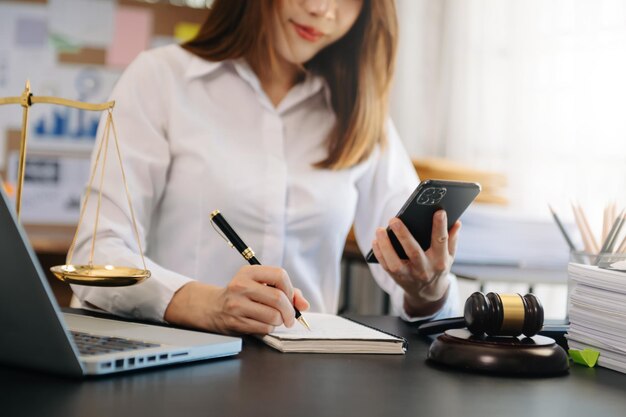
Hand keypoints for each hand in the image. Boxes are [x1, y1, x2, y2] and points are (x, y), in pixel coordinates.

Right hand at [164, 265, 309, 334]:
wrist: (213, 307)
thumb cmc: (244, 295)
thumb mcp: (260, 284)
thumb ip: (286, 291)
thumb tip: (304, 304)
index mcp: (249, 272)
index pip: (280, 275)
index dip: (290, 289)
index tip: (290, 298)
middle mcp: (241, 286)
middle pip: (279, 298)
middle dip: (290, 311)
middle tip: (290, 316)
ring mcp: (237, 304)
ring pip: (273, 316)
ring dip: (279, 321)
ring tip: (274, 319)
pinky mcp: (235, 322)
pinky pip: (264, 328)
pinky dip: (269, 328)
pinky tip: (263, 323)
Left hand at [371, 210, 460, 316]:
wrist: (428, 294)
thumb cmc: (437, 268)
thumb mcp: (449, 256)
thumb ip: (452, 239)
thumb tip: (457, 222)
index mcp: (440, 261)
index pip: (441, 241)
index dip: (440, 226)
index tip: (438, 211)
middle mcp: (425, 269)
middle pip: (413, 252)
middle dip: (403, 235)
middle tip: (394, 220)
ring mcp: (410, 275)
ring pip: (395, 262)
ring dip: (386, 245)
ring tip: (380, 229)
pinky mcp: (397, 278)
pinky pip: (386, 266)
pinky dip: (379, 253)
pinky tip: (376, 240)